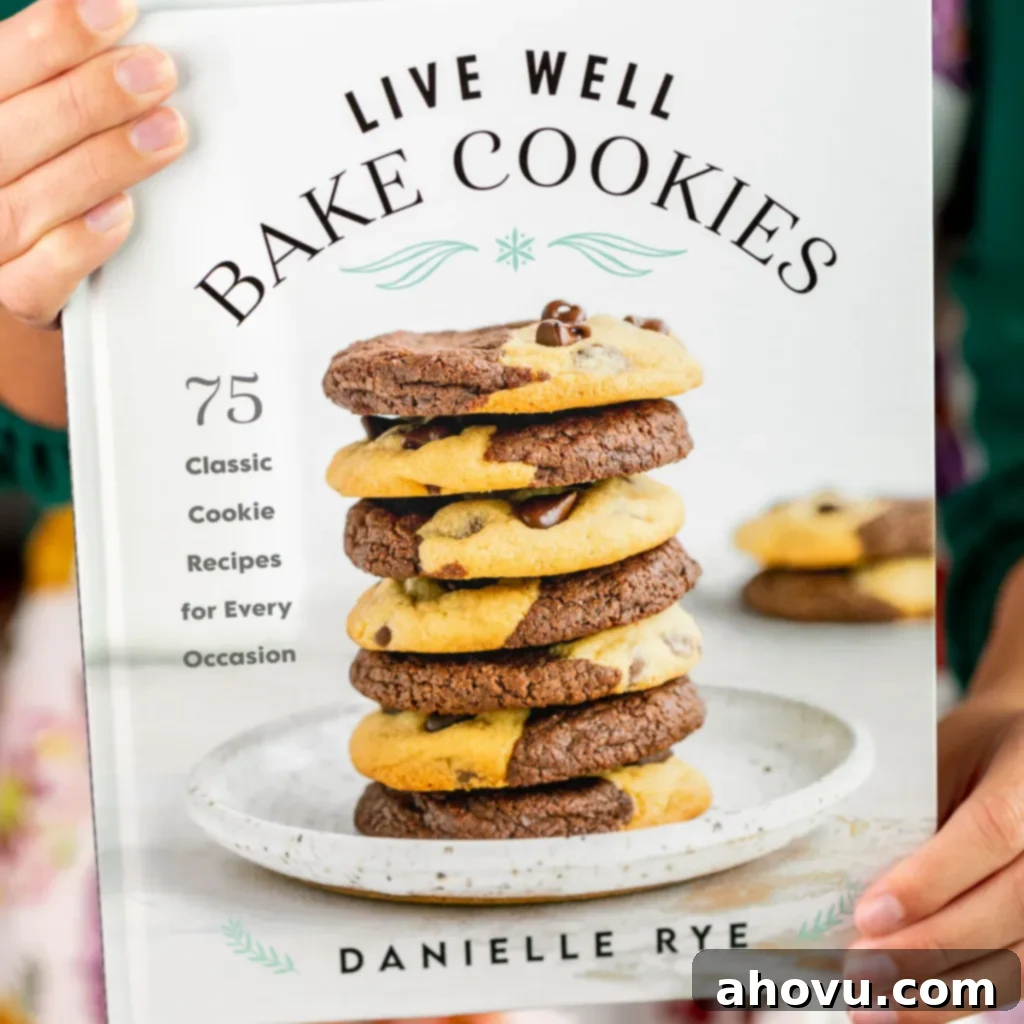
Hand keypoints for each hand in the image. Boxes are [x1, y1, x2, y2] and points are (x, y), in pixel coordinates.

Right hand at [0, 0, 185, 327]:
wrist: (27, 288)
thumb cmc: (40, 189)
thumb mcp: (41, 128)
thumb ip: (62, 90)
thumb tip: (121, 21)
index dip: (54, 36)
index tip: (118, 11)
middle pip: (9, 132)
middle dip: (89, 97)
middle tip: (156, 73)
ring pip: (26, 205)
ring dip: (100, 163)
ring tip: (164, 133)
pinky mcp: (15, 299)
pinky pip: (37, 280)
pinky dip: (78, 245)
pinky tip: (121, 213)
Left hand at [849, 689, 1023, 1021]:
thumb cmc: (976, 751)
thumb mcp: (942, 757)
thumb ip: (915, 812)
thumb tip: (848, 877)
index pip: (988, 834)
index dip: (930, 881)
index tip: (869, 915)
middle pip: (1007, 908)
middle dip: (929, 950)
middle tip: (862, 975)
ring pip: (1019, 956)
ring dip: (946, 992)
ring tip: (880, 1008)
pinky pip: (1021, 970)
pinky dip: (968, 994)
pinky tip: (919, 1008)